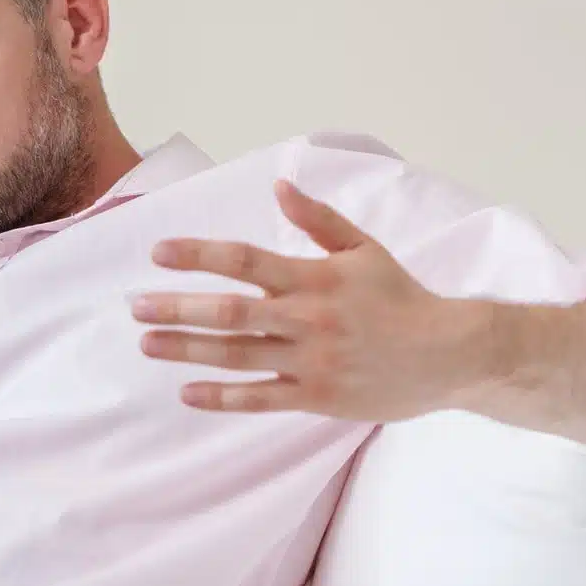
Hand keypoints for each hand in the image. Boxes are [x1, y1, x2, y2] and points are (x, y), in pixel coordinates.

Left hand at [133, 180, 488, 420]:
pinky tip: (187, 393)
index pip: (245, 261)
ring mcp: (311, 361)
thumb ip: (318, 221)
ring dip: (187, 350)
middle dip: (177, 308)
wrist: (451, 353)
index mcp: (316, 277)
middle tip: (134, 306)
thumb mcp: (365, 250)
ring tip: (147, 342)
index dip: (198, 256)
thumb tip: (279, 186)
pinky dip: (222, 397)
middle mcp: (309, 318)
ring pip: (237, 355)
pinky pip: (260, 399)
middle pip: (230, 312)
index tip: (158, 253)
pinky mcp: (317, 397)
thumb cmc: (401, 297)